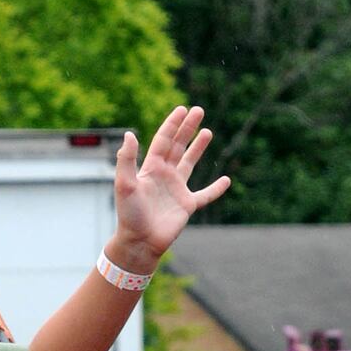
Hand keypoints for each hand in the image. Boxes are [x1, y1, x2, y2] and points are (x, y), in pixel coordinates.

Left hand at [109, 105, 230, 270]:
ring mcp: (176, 190)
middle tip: (199, 110)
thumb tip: (129, 134)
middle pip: (178, 146)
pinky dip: (216, 189)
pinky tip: (226, 180)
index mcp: (150, 168)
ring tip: (207, 131)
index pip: (163, 140)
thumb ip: (127, 159)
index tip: (182, 109)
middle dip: (187, 128)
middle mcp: (164, 176)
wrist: (139, 242)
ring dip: (198, 148)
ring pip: (190, 164)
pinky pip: (205, 195)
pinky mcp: (187, 206)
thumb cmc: (129, 214)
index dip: (172, 124)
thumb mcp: (124, 184)